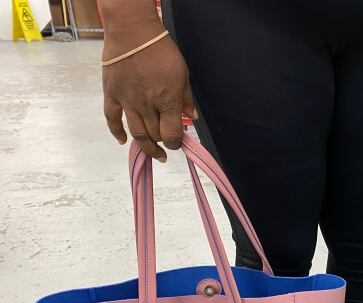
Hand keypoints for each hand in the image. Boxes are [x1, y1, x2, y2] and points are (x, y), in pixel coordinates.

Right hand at [102, 21, 195, 160]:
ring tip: (153, 152)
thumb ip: (186, 99)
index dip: (175, 142)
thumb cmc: (161, 51)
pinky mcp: (111, 94)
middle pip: (155, 135)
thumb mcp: (182, 74)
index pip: (171, 134)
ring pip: (136, 133)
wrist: (132, 32)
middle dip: (163, 142)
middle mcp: (146, 105)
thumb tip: (192, 117)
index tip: (178, 141)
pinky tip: (123, 140)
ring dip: (145, 146)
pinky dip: (116, 132)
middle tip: (166, 142)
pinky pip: (112, 119)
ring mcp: (127, 101)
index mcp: (167, 100)